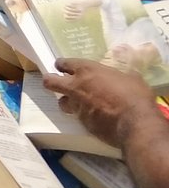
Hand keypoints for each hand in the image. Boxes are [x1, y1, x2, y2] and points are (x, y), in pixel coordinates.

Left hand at [43, 58, 161, 148]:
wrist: (136, 123)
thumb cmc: (135, 95)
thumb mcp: (130, 78)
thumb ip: (118, 76)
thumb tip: (121, 77)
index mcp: (87, 70)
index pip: (64, 63)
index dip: (62, 65)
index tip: (62, 67)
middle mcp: (77, 86)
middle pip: (51, 81)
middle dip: (50, 81)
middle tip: (54, 82)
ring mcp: (78, 106)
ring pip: (63, 103)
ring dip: (67, 102)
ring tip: (76, 103)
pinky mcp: (84, 124)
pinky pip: (79, 118)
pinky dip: (84, 117)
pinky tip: (95, 118)